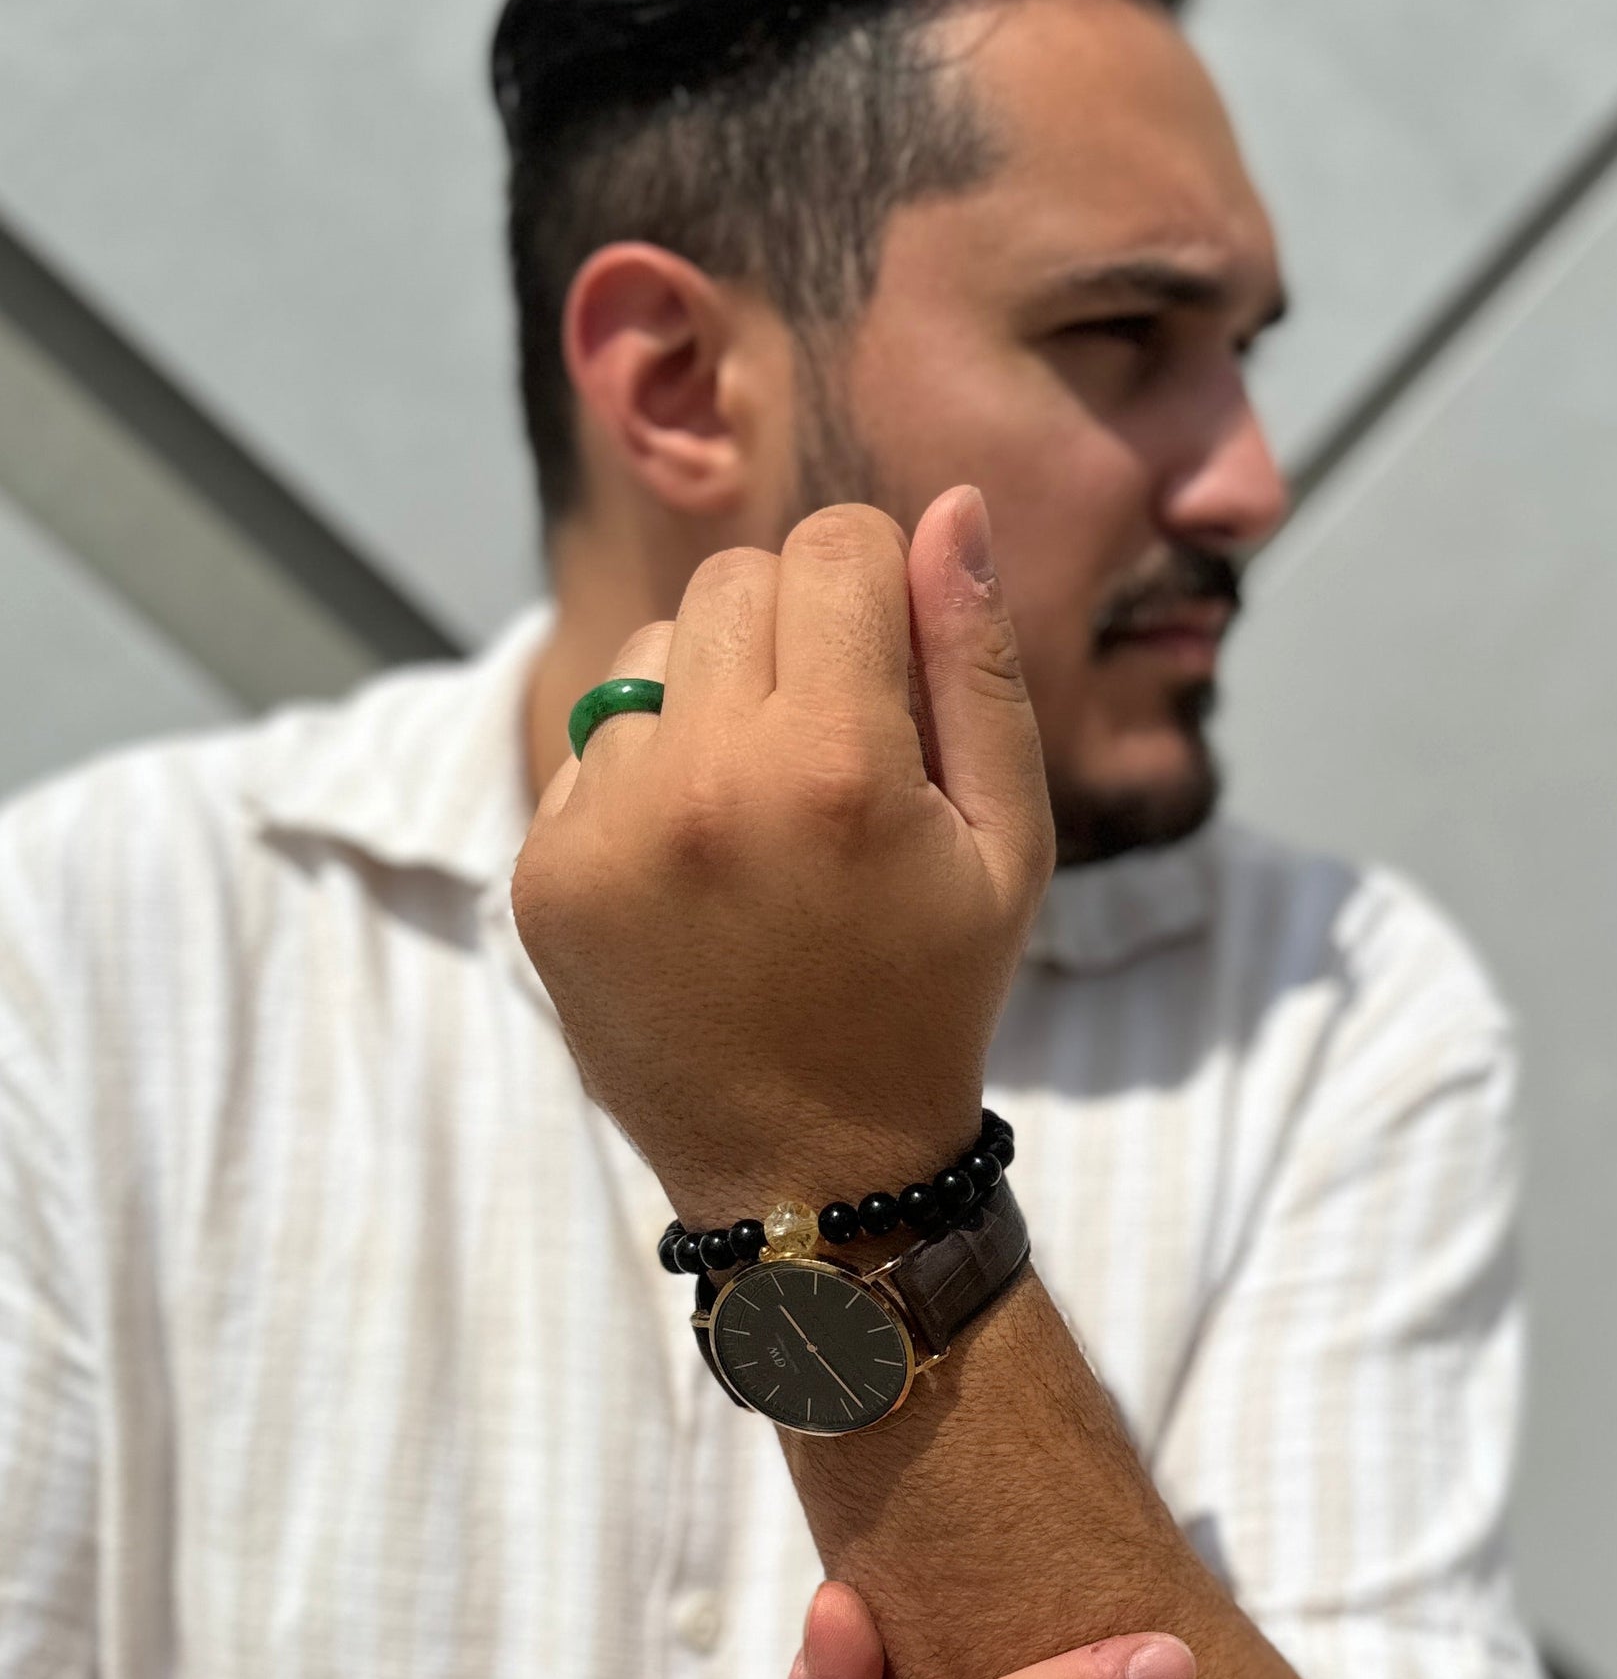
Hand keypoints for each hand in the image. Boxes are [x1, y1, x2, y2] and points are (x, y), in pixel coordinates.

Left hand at [513, 490, 1053, 1224]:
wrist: (811, 1170)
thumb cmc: (932, 995)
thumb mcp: (1009, 841)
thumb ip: (978, 664)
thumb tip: (950, 508)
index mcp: (837, 767)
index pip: (836, 545)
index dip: (882, 583)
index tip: (895, 658)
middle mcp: (705, 784)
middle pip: (739, 579)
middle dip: (798, 629)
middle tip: (834, 741)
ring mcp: (608, 832)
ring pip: (654, 651)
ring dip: (714, 697)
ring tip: (763, 813)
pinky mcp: (545, 874)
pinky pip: (596, 744)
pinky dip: (649, 777)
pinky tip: (701, 869)